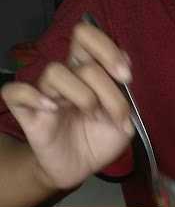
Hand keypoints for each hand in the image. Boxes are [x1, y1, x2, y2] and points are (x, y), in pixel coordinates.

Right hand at [0, 22, 134, 191]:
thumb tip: (124, 71)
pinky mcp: (27, 112)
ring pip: (55, 71)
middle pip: (78, 49)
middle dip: (105, 80)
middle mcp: (66, 77)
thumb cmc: (97, 141)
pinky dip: (33, 97)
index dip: (107, 49)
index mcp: (87, 73)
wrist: (78, 168)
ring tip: (91, 115)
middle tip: (117, 108)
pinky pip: (16, 92)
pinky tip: (51, 110)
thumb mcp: (123, 126)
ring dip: (83, 95)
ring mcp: (45, 92)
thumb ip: (126, 101)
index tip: (126, 77)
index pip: (87, 38)